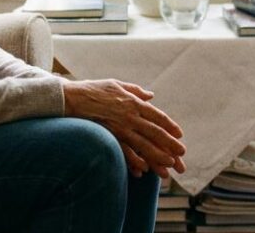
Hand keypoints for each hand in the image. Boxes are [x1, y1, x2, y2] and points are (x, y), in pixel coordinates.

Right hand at [62, 79, 186, 178]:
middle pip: (154, 132)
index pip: (157, 116)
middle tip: (182, 154)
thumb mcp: (118, 85)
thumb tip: (151, 96)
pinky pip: (124, 151)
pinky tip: (143, 169)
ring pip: (143, 144)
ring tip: (169, 165)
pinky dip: (134, 160)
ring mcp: (119, 128)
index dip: (169, 125)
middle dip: (170, 144)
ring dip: (157, 155)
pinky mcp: (108, 137)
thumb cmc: (94, 89)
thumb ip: (136, 91)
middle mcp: (129, 116)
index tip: (179, 134)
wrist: (71, 98)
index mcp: (134, 102)